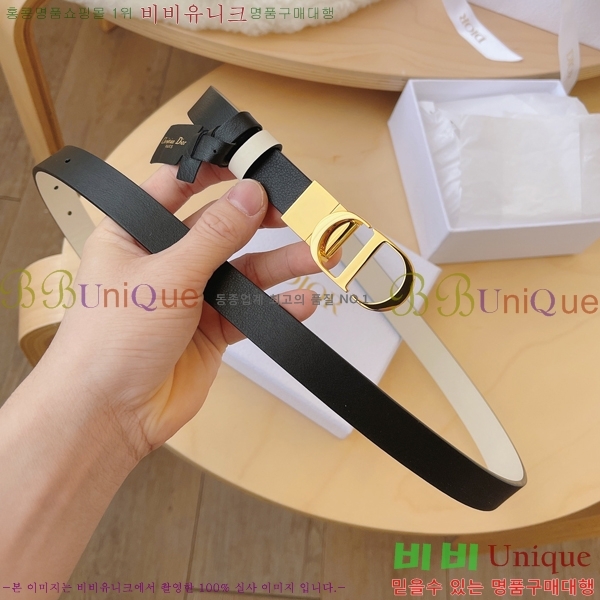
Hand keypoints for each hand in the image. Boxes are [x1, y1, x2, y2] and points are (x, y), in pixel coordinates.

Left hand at [39, 163, 322, 461]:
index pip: (177, 186)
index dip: (214, 172)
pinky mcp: (211, 329)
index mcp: (135, 233)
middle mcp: (164, 260)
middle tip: (297, 213)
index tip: (251, 167)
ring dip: (280, 263)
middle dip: (260, 219)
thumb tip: (249, 195)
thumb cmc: (109, 342)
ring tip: (317, 255)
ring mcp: (190, 295)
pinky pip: (250, 309)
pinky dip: (275, 306)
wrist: (109, 414)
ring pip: (243, 269)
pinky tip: (300, 302)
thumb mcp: (166, 276)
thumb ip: (214, 236)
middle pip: (221, 228)